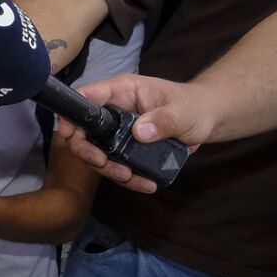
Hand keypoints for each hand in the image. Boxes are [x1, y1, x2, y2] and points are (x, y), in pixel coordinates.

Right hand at [52, 74, 220, 193]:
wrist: (206, 119)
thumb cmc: (194, 106)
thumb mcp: (183, 112)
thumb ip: (164, 120)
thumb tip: (140, 132)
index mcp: (123, 91)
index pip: (87, 96)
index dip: (73, 114)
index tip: (71, 135)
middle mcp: (115, 111)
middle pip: (84, 130)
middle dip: (87, 151)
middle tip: (102, 164)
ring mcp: (119, 132)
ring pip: (98, 153)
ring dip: (109, 169)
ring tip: (130, 177)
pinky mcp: (127, 149)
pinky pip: (118, 166)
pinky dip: (128, 179)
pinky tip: (146, 184)